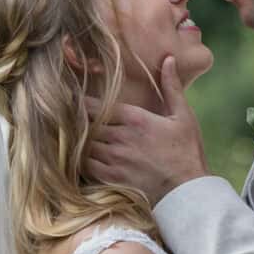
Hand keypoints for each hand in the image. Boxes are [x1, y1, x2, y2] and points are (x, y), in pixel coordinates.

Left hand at [86, 56, 208, 203]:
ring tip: (72, 137)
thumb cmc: (187, 153)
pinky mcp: (111, 180)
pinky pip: (85, 167)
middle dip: (76, 121)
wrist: (188, 194)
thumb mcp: (183, 117)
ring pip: (82, 145)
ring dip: (77, 141)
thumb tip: (168, 59)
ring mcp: (114, 160)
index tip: (72, 98)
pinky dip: (80, 161)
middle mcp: (120, 138)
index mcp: (135, 119)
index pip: (95, 105)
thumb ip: (172, 87)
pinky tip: (81, 158)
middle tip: (66, 117)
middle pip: (84, 124)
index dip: (80, 101)